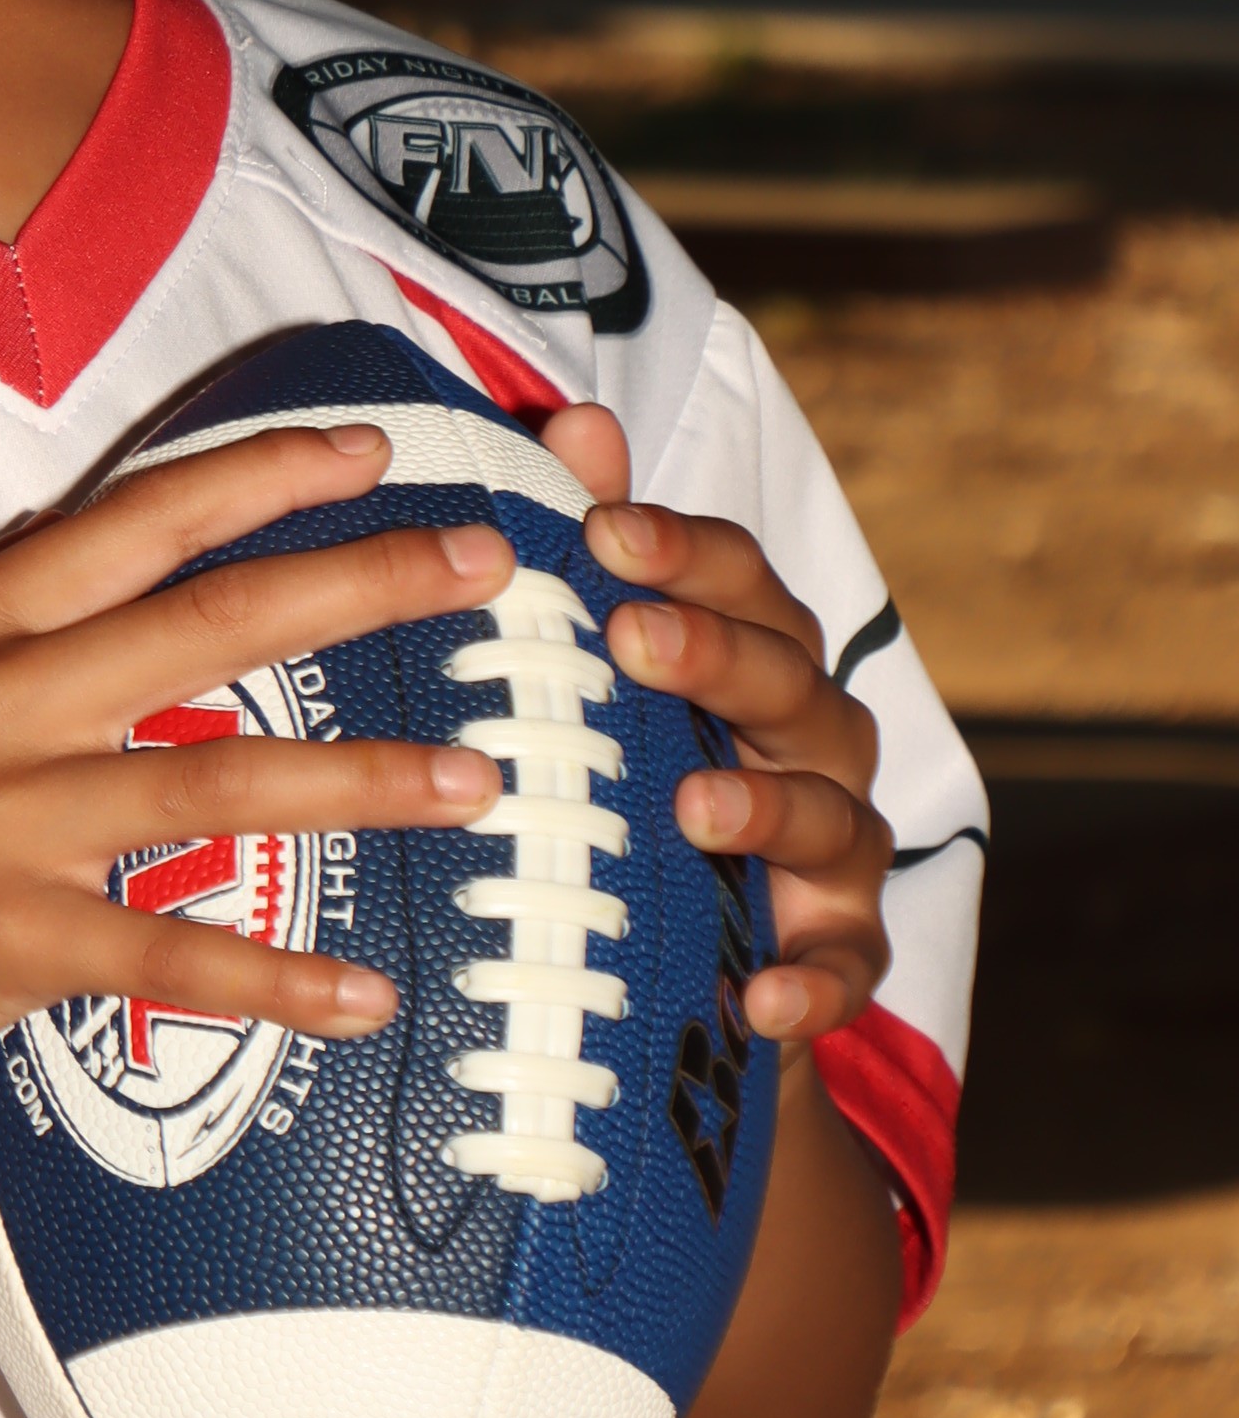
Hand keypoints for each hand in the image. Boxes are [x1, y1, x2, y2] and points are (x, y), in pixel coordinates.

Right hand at [0, 425, 515, 1112]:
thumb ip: (41, 638)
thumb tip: (182, 598)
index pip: (149, 518)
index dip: (269, 474)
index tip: (378, 448)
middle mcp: (2, 699)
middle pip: (214, 620)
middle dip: (365, 581)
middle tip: (486, 562)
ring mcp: (7, 819)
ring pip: (219, 783)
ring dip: (364, 779)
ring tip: (479, 782)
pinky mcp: (9, 939)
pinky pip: (172, 960)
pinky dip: (279, 980)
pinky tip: (370, 993)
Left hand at [541, 404, 887, 1047]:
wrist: (685, 964)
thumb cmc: (642, 775)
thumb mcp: (614, 671)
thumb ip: (603, 544)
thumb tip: (573, 423)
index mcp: (761, 659)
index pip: (743, 582)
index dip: (681, 548)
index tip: (599, 529)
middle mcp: (815, 745)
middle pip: (790, 681)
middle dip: (716, 654)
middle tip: (630, 637)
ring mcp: (838, 855)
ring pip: (829, 817)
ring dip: (766, 808)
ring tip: (690, 805)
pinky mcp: (838, 956)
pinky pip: (844, 969)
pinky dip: (811, 982)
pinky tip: (757, 994)